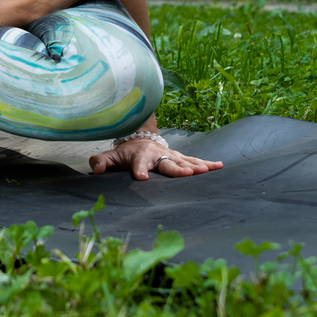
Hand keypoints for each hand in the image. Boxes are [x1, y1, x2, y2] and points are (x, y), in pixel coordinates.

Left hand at [89, 127, 223, 180]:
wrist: (139, 138)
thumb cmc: (125, 152)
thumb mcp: (110, 156)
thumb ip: (101, 162)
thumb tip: (97, 169)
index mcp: (139, 156)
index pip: (138, 163)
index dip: (139, 170)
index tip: (141, 178)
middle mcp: (157, 155)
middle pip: (166, 163)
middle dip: (176, 169)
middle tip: (186, 174)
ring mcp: (170, 155)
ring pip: (184, 160)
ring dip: (194, 166)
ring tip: (205, 171)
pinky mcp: (179, 157)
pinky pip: (194, 160)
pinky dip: (206, 163)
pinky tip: (219, 166)